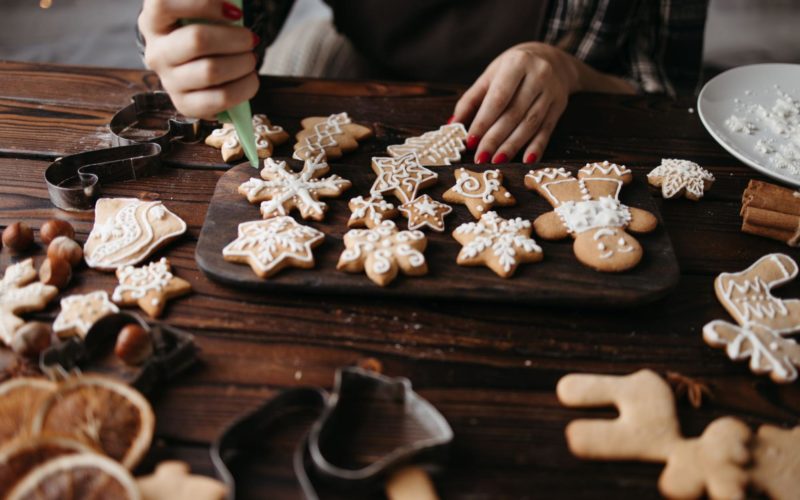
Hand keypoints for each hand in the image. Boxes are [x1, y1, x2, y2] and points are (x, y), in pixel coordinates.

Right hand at [138, 0, 259, 118]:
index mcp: (153, 21)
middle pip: (197, 40)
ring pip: (211, 71)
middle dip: (235, 38)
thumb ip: (213, 7)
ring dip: (243, 63)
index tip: (235, 12)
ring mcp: (168, 82)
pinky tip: (250, 79)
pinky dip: (244, 88)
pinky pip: (219, 99)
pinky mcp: (184, 104)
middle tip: (250, 39)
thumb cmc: (204, 32)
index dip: (204, 4)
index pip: (162, 4)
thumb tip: (234, 11)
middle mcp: (156, 52)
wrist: (198, 65)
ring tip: (251, 59)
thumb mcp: (202, 14)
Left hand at [452, 42, 632, 164]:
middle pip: (514, 113)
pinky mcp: (559, 106)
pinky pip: (547, 130)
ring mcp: (551, 92)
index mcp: (517, 63)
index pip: (498, 98)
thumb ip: (471, 100)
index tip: (470, 141)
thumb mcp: (490, 76)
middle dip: (495, 138)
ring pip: (530, 124)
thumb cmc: (513, 69)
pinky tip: (527, 160)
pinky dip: (537, 147)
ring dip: (512, 146)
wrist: (552, 59)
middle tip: (480, 157)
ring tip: (496, 161)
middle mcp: (538, 75)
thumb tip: (453, 125)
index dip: (483, 122)